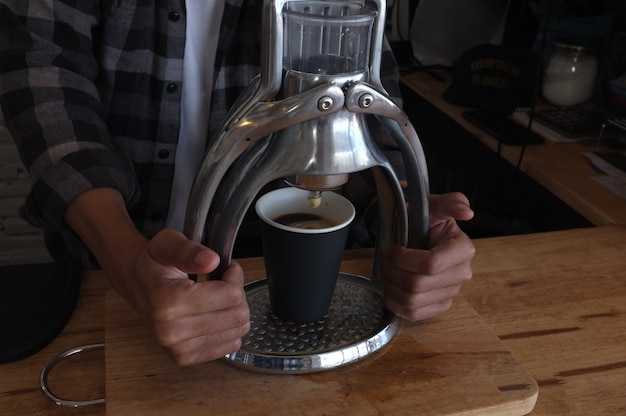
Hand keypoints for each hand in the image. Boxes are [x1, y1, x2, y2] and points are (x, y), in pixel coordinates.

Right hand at [64, 188, 249, 365]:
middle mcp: (171, 332)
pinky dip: (229, 329)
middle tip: (223, 283)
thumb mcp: (167, 244)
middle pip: (237, 315)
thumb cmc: (154, 264)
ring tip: (217, 299)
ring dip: (234, 312)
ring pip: (237, 331)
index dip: (234, 276)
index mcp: (168, 302)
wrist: (136, 283)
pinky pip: (230, 345)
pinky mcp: (185, 358)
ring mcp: (178, 349)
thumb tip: (211, 260)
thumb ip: (189, 250)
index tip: (226, 269)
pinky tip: (214, 315)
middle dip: (237, 295)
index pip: (231, 295)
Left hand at [381, 192, 474, 320]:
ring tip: (386, 272)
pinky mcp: (439, 305)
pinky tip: (391, 289)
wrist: (415, 230)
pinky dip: (396, 304)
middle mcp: (461, 273)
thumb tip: (467, 212)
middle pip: (417, 285)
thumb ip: (450, 202)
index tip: (393, 249)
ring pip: (412, 301)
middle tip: (384, 259)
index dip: (403, 259)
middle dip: (392, 272)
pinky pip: (414, 314)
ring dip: (391, 287)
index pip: (430, 264)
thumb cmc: (422, 218)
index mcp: (462, 248)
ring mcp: (451, 292)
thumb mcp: (433, 205)